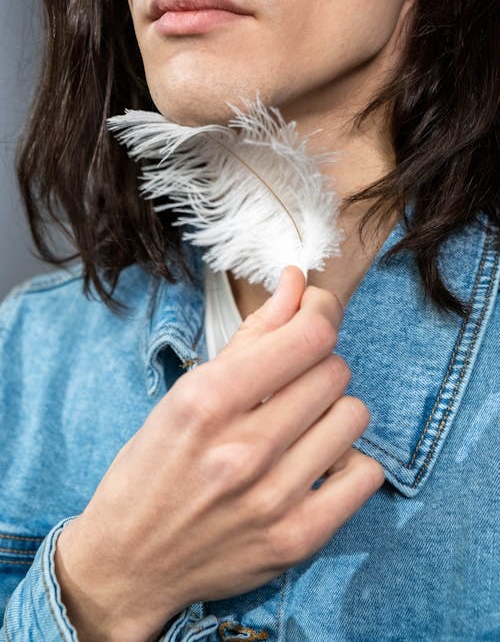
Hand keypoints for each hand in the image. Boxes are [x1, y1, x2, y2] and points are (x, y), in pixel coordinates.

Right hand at [55, 267, 383, 641]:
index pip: (308, 336)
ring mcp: (272, 498)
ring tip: (301, 426)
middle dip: (318, 364)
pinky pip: (365, 474)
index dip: (322, 311)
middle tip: (292, 381)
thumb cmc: (152, 468)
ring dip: (332, 411)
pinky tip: (316, 464)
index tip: (316, 309)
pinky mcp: (296, 539)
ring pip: (353, 416)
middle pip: (334, 372)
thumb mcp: (186, 393)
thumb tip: (297, 284)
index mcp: (208, 400)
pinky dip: (348, 462)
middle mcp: (243, 448)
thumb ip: (250, 337)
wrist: (130, 562)